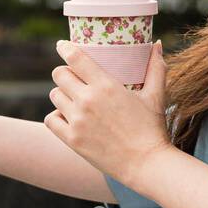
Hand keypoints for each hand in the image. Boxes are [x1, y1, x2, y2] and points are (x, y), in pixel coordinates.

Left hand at [44, 39, 172, 188]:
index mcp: (106, 86)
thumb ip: (156, 67)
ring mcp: (77, 121)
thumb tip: (156, 43)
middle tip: (73, 78)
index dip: (65, 48)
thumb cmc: (153, 129)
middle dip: (65, 73)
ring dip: (61, 94)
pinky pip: (50, 119)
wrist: (147, 164)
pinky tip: (67, 116)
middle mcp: (87, 100)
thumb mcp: (156, 96)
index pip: (75, 58)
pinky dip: (56, 116)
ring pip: (54, 95)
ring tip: (72, 98)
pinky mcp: (72, 139)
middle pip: (59, 74)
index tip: (62, 45)